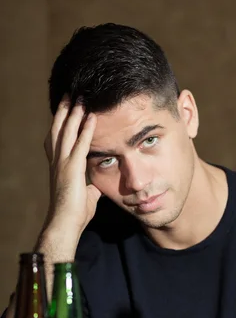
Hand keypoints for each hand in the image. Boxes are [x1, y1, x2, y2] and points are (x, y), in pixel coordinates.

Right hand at [43, 96, 100, 237]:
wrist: (66, 223)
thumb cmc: (75, 213)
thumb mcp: (86, 196)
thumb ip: (90, 188)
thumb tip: (96, 188)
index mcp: (59, 166)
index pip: (58, 139)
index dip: (60, 123)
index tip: (65, 109)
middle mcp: (57, 161)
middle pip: (59, 129)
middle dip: (64, 111)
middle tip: (69, 94)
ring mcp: (63, 164)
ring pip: (67, 132)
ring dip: (74, 114)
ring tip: (80, 98)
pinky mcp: (72, 169)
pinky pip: (80, 144)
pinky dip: (86, 130)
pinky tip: (91, 117)